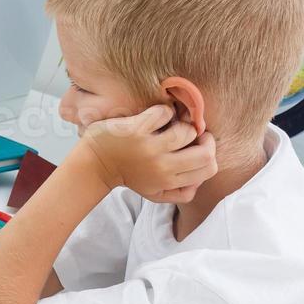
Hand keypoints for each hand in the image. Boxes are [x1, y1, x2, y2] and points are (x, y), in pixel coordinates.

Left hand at [77, 105, 217, 202]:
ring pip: (186, 131)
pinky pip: (164, 112)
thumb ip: (180, 192)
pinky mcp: (136, 129)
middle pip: (205, 153)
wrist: (94, 164)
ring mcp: (148, 147)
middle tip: (193, 133)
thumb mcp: (154, 192)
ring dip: (183, 123)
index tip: (199, 145)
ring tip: (172, 124)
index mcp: (169, 181)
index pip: (209, 168)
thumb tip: (199, 181)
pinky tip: (155, 116)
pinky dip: (164, 110)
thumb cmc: (128, 174)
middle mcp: (161, 167)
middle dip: (204, 138)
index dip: (209, 154)